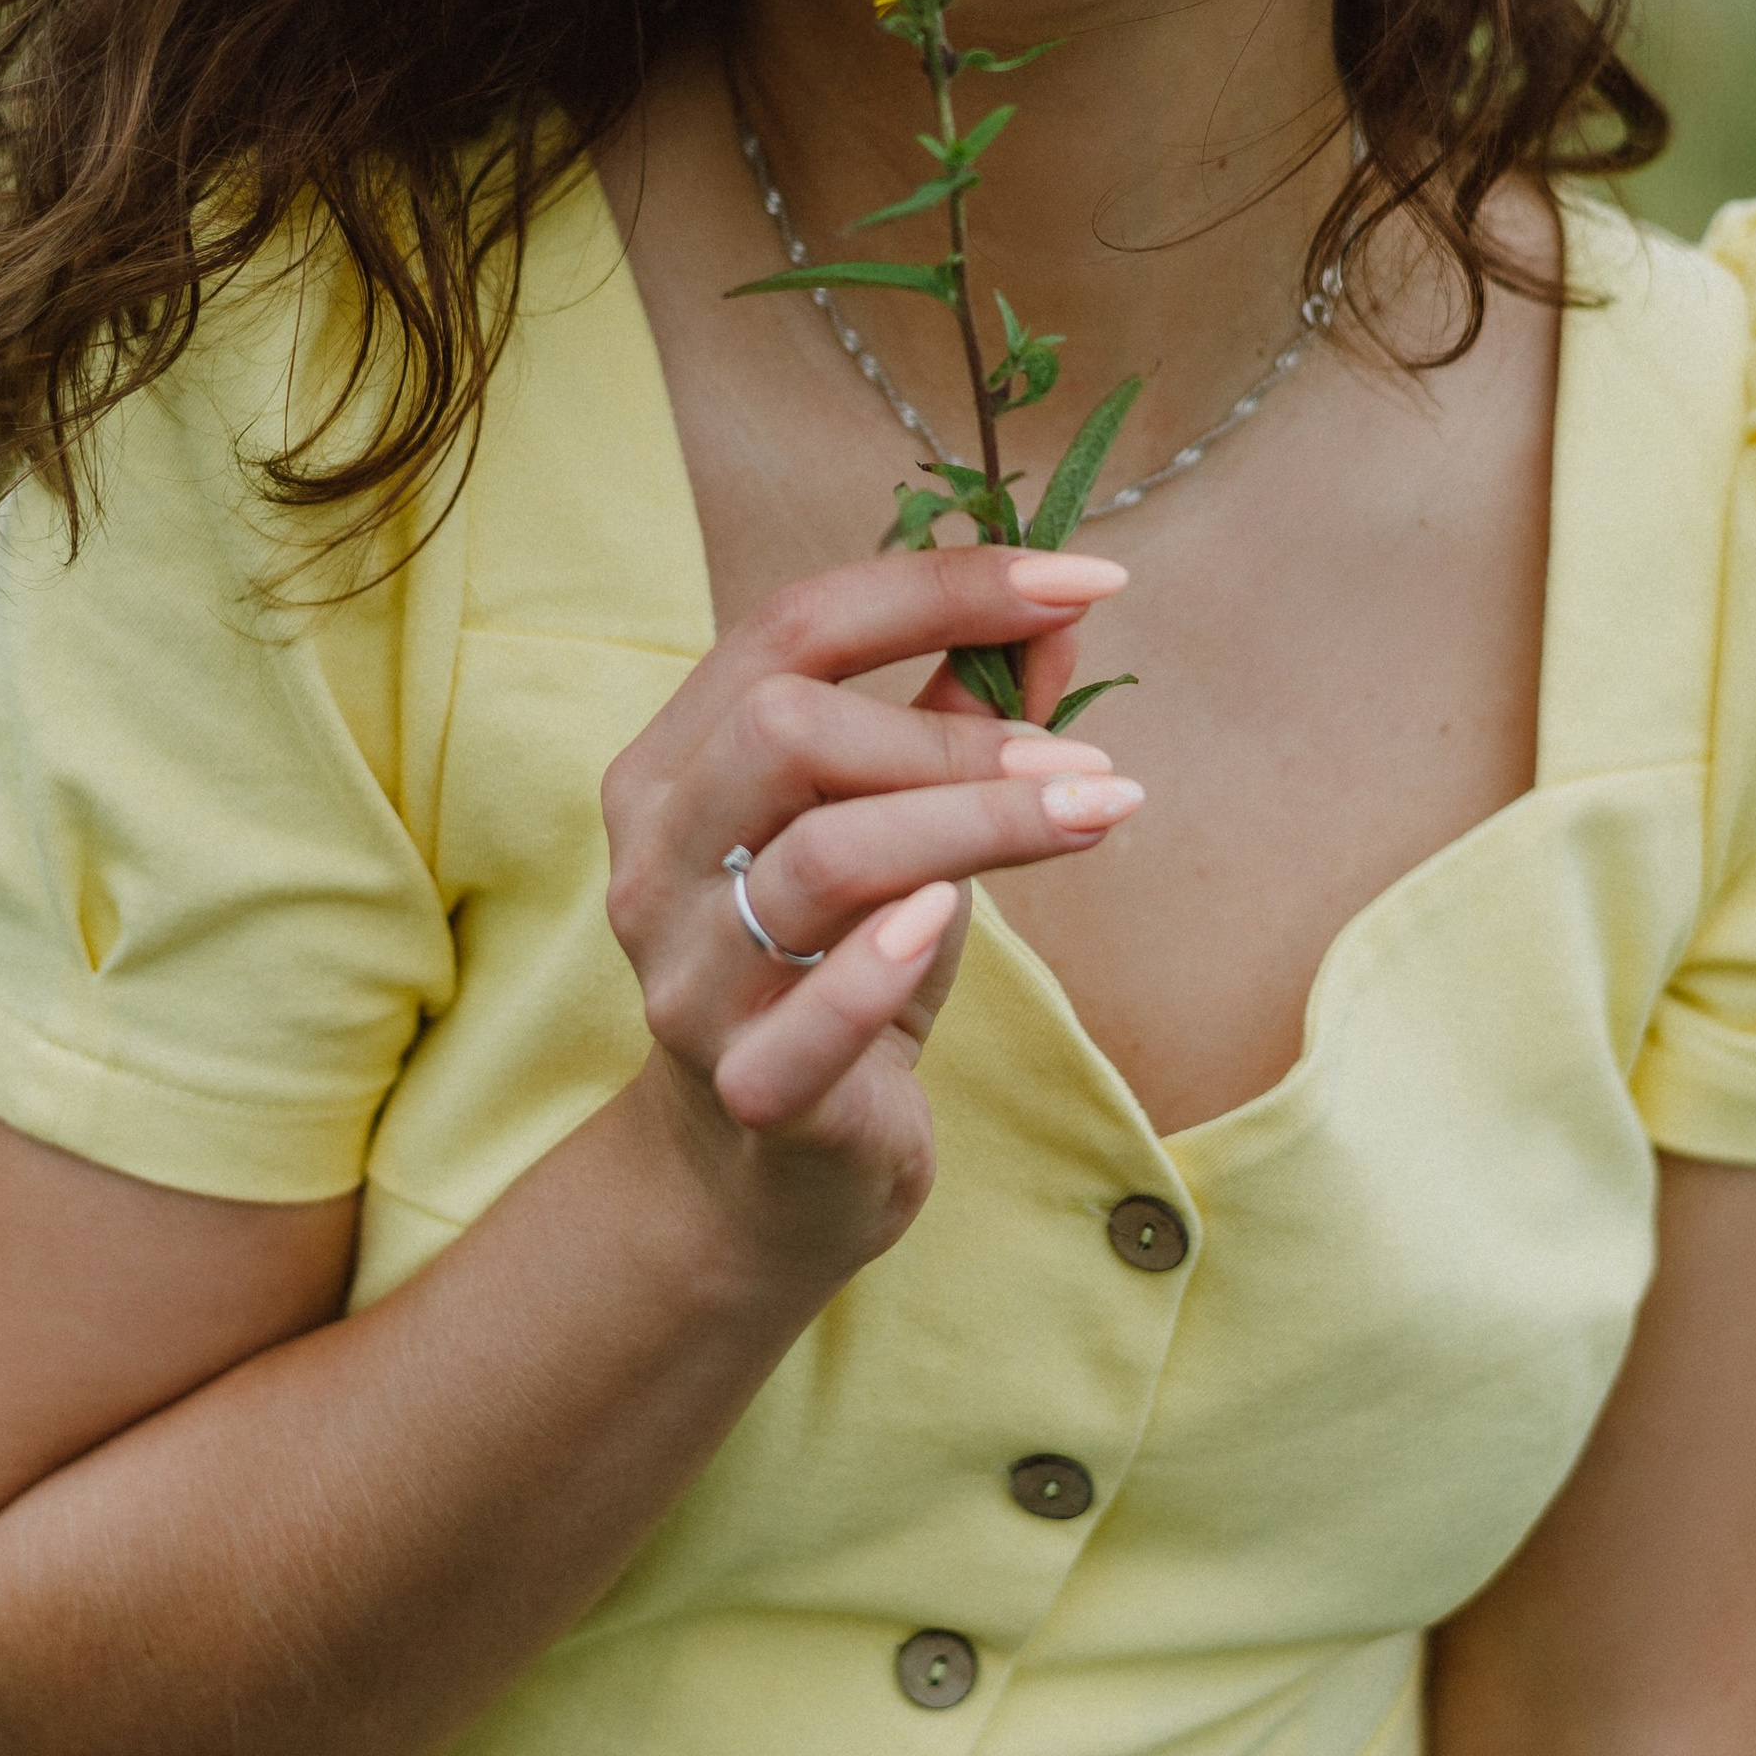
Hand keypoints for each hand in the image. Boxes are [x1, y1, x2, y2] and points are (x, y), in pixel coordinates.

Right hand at [601, 545, 1137, 1289]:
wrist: (763, 1177)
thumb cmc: (836, 971)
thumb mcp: (897, 832)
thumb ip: (955, 722)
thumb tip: (1059, 617)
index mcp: (676, 766)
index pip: (792, 627)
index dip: (942, 586)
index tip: (1086, 578)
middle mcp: (659, 858)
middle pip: (785, 727)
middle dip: (951, 728)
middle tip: (1077, 759)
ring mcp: (690, 977)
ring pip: (828, 856)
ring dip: (980, 822)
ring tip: (1096, 811)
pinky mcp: (747, 1088)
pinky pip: (817, 1015)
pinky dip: (889, 959)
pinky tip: (952, 920)